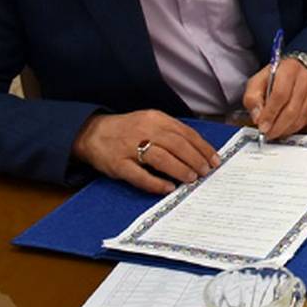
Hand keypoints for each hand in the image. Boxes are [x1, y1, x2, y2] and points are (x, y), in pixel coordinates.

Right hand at [71, 110, 220, 194]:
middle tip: (206, 171)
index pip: (186, 133)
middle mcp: (144, 130)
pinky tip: (168, 188)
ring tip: (192, 178)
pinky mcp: (118, 164)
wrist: (92, 132)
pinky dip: (155, 183)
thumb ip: (172, 132)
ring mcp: (130, 148)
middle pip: (177, 145)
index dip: (203, 147)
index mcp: (156, 119)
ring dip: (180, 169)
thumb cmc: (128, 129)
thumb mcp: (151, 122)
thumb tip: (199, 151)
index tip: (215, 159)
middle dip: (195, 159)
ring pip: (161, 158)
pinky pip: (139, 175)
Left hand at [243, 57, 306, 140]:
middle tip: (268, 134)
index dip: (270, 113)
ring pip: (301, 116)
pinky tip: (285, 130)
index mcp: (288, 69)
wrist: (294, 69)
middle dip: (278, 125)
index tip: (262, 126)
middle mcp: (304, 78)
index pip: (280, 94)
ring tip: (274, 133)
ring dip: (286, 128)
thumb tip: (258, 117)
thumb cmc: (274, 75)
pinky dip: (295, 127)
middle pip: (292, 108)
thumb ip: (253, 98)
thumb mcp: (257, 81)